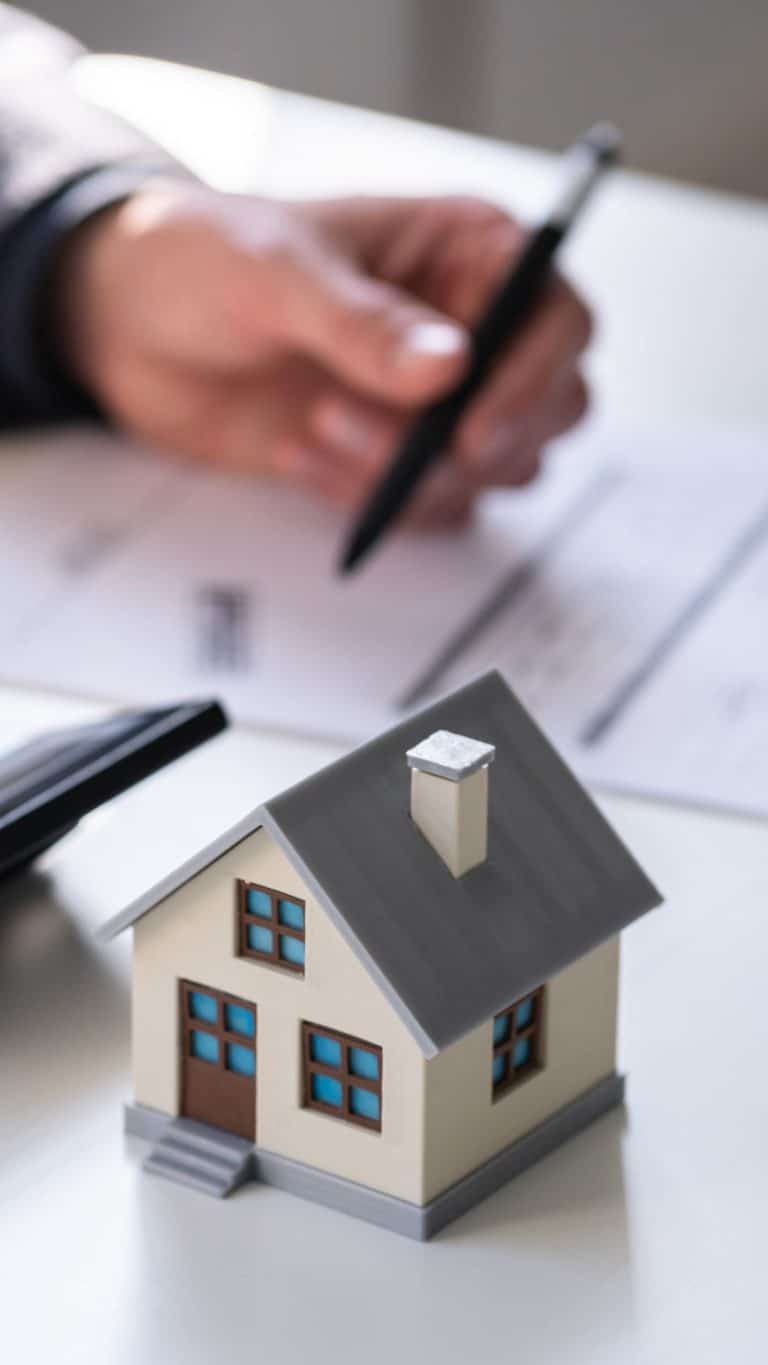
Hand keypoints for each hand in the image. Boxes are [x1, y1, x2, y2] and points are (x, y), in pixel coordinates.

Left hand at [55, 183, 591, 526]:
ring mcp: (437, 401)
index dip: (535, 378)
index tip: (470, 427)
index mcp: (463, 252)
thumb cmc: (201, 260)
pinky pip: (432, 509)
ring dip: (409, 473)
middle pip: (553, 407)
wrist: (128, 327)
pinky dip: (371, 500)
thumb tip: (450, 367)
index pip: (558, 317)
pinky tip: (300, 454)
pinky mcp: (397, 457)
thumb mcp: (276, 272)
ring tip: (315, 423)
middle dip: (479, 442)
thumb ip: (362, 323)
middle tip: (406, 444)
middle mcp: (469, 328)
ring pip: (493, 471)